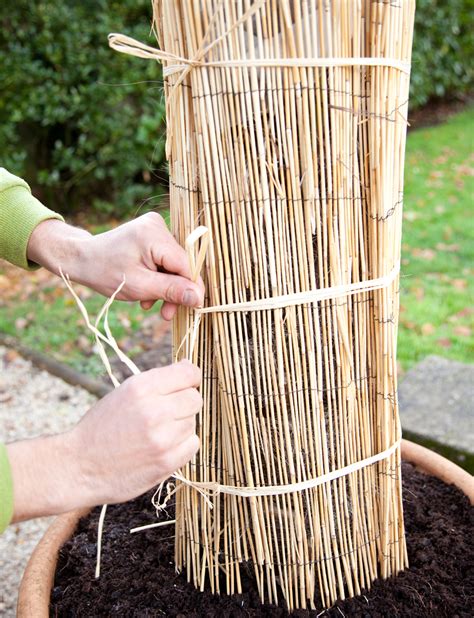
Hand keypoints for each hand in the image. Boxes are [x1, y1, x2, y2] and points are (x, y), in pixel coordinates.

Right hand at [7, 361, 201, 520]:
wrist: (79, 467)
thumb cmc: (102, 427)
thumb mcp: (124, 393)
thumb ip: (157, 381)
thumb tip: (189, 368)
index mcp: (141, 388)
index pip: (189, 373)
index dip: (191, 377)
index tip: (188, 383)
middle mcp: (154, 410)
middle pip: (195, 399)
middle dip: (185, 404)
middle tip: (166, 413)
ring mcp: (162, 438)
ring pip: (193, 422)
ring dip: (180, 426)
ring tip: (155, 434)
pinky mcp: (166, 462)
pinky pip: (192, 445)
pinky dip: (182, 446)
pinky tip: (161, 448)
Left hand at [27, 213, 203, 319]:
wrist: (81, 258)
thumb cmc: (104, 272)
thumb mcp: (139, 286)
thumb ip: (171, 291)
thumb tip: (199, 298)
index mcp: (154, 235)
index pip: (186, 265)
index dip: (190, 289)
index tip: (191, 310)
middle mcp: (158, 225)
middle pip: (181, 265)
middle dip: (174, 290)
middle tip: (165, 314)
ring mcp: (155, 228)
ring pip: (174, 265)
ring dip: (165, 286)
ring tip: (148, 303)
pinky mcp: (152, 234)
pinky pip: (165, 259)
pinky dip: (158, 277)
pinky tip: (146, 291)